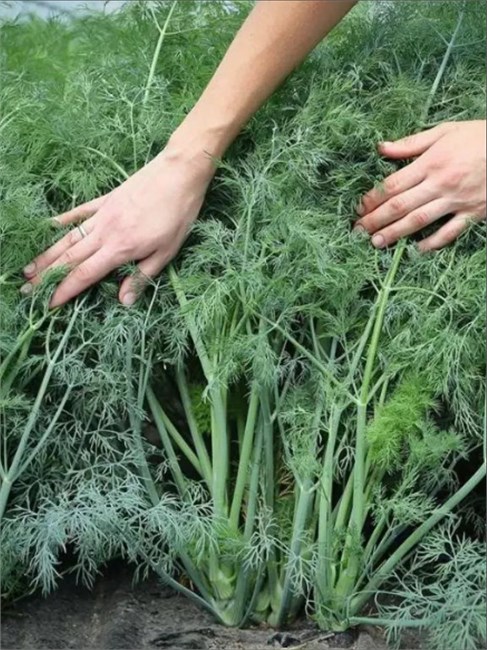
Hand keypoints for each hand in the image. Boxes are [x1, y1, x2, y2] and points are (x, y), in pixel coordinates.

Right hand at [22, 144, 214, 307]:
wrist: (179, 173)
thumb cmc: (178, 215)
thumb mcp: (167, 252)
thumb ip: (142, 276)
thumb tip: (124, 301)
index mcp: (120, 248)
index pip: (85, 274)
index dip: (65, 291)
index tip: (49, 304)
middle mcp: (104, 232)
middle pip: (69, 258)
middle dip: (47, 276)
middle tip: (27, 289)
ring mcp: (102, 214)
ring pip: (68, 238)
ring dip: (47, 254)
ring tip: (29, 268)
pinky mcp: (105, 200)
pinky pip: (78, 213)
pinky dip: (61, 221)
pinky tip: (48, 228)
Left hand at [355, 120, 485, 250]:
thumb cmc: (479, 137)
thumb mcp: (445, 132)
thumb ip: (411, 143)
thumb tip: (381, 148)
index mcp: (431, 163)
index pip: (393, 185)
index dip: (372, 199)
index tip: (358, 209)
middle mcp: (440, 183)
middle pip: (401, 206)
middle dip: (376, 220)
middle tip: (357, 232)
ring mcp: (457, 200)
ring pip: (419, 221)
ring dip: (395, 233)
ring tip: (377, 243)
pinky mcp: (473, 212)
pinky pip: (449, 232)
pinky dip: (432, 242)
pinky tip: (416, 250)